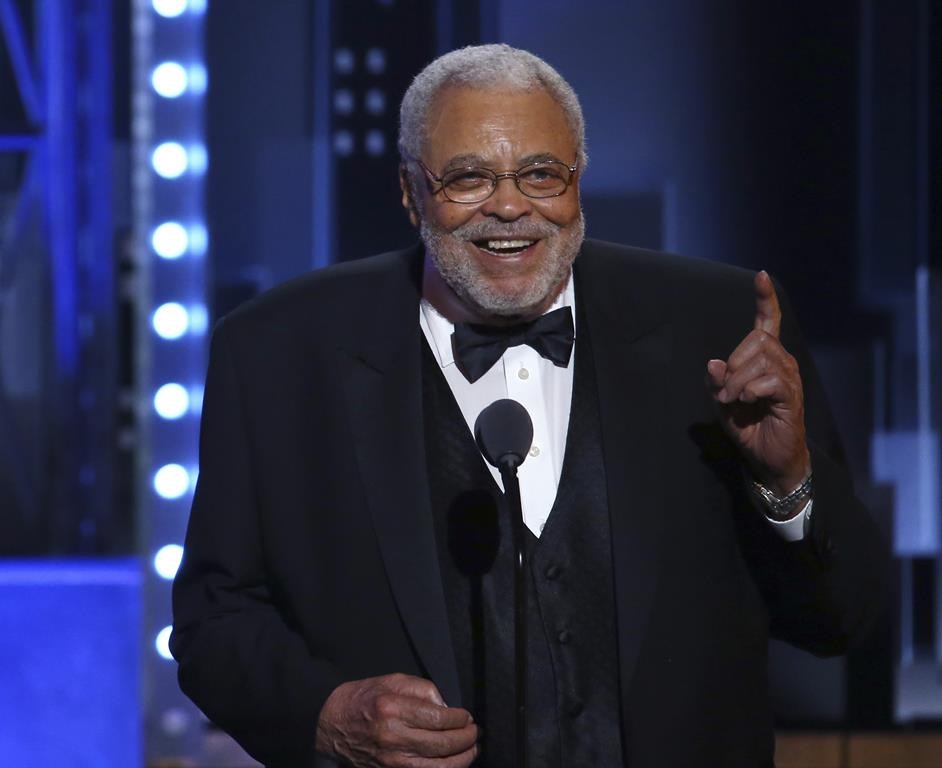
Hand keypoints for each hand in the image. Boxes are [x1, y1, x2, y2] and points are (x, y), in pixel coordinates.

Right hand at [315, 673, 478, 766]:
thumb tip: (447, 708)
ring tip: (471, 750)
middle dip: (466, 740)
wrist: (329, 723)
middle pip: (442, 745)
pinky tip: (452, 764)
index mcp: (393, 710)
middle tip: (474, 732)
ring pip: (437, 767)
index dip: (460, 719)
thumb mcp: (391, 680)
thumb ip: (422, 690)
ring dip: (461, 760)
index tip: (467, 716)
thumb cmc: (361, 698)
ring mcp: (390, 761)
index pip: (439, 719)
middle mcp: (393, 738)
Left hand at [705, 271, 810, 494]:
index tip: (761, 276)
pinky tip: (746, 402)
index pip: (767, 322)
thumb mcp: (723, 402)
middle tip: (726, 392)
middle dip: (733, 365)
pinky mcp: (792, 396)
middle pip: (757, 340)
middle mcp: (782, 361)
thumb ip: (716, 381)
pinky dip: (749, 390)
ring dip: (737, 382)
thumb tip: (713, 362)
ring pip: (760, 360)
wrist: (767, 458)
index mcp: (766, 358)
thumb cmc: (748, 427)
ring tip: (734, 401)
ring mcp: (789, 377)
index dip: (764, 299)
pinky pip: (769, 380)